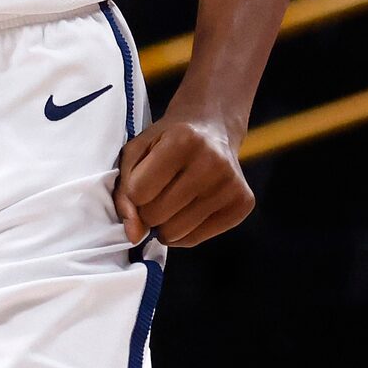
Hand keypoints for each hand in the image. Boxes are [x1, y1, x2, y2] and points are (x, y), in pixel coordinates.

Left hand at [113, 110, 254, 246]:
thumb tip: (134, 235)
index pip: (138, 192)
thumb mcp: (136, 152)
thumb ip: (124, 191)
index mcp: (183, 140)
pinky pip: (195, 240)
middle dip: (148, 210)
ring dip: (164, 224)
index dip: (134, 191)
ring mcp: (231, 184)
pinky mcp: (243, 203)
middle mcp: (212, 161)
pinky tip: (189, 208)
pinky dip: (183, 232)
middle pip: (156, 214)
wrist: (212, 127)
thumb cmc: (167, 140)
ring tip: (173, 200)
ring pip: (175, 232)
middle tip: (158, 191)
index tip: (144, 179)